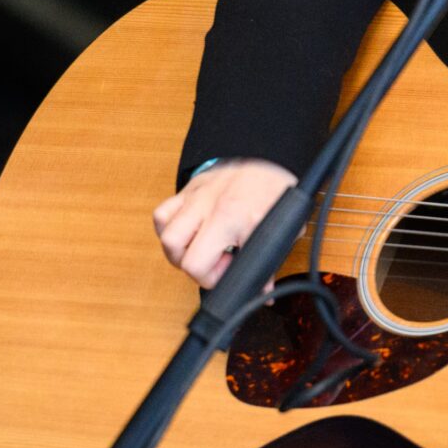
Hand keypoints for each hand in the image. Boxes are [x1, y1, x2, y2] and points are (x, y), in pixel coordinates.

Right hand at [153, 159, 299, 286]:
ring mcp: (196, 196)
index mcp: (235, 217)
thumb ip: (269, 262)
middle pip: (177, 251)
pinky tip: (191, 232)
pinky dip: (171, 229)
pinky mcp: (189, 189)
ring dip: (179, 251)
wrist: (272, 153)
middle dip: (195, 268)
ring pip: (166, 234)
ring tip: (202, 249)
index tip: (230, 271)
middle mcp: (210, 206)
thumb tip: (262, 293)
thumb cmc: (278, 189)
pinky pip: (163, 214)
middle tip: (217, 262)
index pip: (199, 264)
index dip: (213, 279)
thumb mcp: (284, 229)